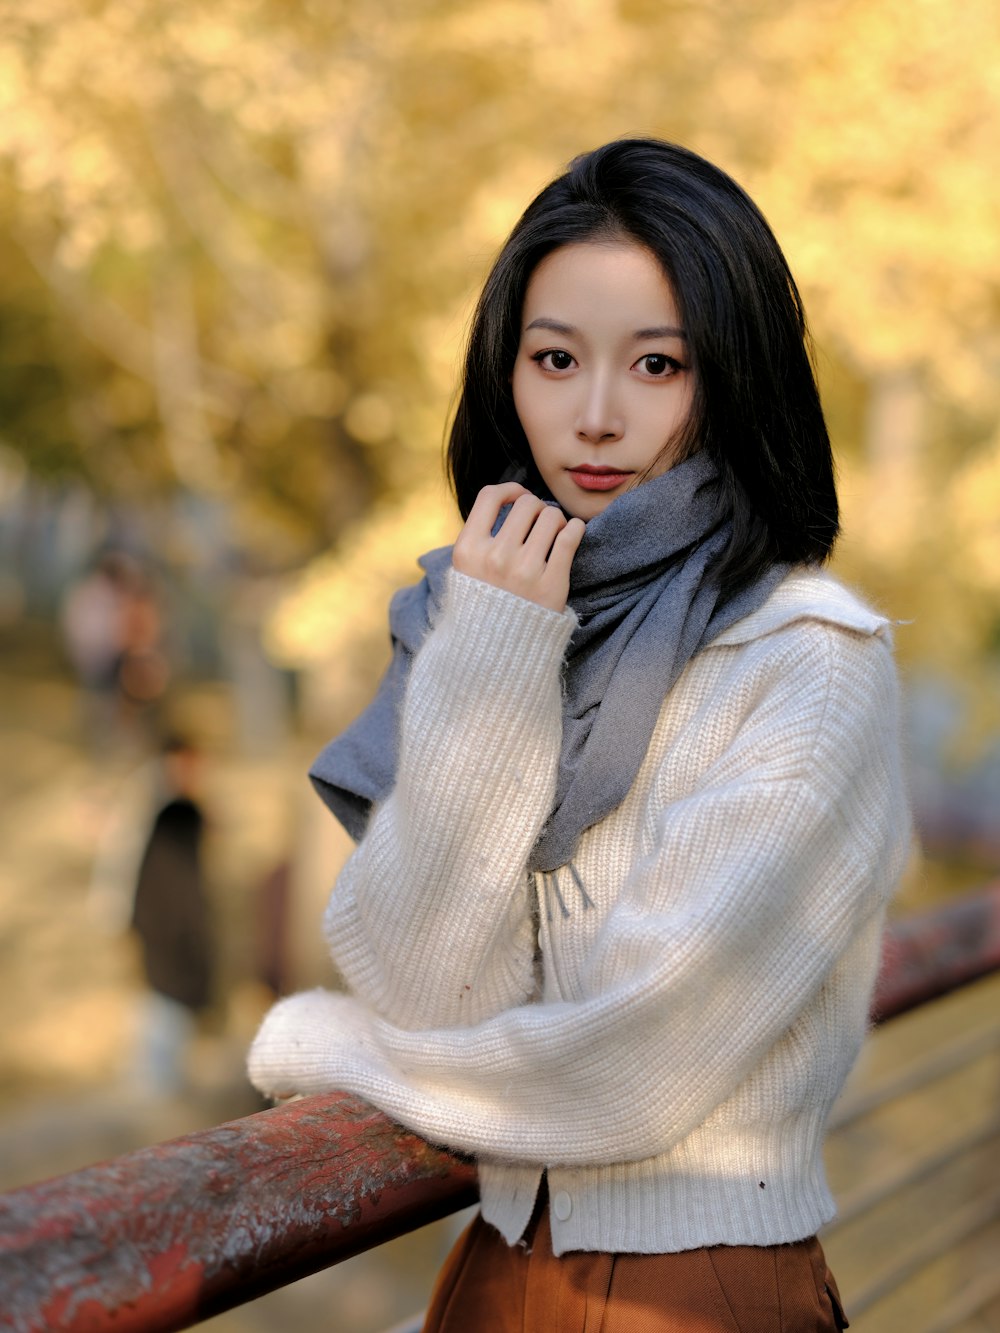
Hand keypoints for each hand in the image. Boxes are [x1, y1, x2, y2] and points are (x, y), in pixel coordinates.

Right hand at [452, 483, 584, 611]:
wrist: (498, 652)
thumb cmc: (485, 605)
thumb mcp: (466, 570)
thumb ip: (480, 535)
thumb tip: (512, 496)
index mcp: (468, 550)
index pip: (490, 496)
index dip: (509, 490)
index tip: (518, 498)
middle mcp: (494, 558)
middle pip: (526, 503)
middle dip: (537, 508)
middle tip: (540, 523)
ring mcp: (524, 571)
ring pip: (551, 516)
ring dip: (557, 520)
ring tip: (554, 535)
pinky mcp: (552, 583)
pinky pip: (571, 535)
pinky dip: (574, 529)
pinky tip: (571, 535)